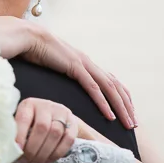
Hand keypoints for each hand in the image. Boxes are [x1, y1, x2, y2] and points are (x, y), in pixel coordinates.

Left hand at [10, 98, 78, 162]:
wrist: (56, 119)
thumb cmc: (33, 126)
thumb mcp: (22, 130)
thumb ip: (15, 146)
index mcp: (28, 105)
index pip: (24, 118)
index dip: (20, 136)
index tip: (16, 151)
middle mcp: (45, 105)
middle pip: (42, 127)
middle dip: (33, 149)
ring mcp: (61, 112)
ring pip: (55, 133)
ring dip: (44, 153)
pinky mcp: (73, 122)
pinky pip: (68, 139)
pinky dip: (57, 153)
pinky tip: (47, 160)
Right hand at [22, 29, 136, 127]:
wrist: (29, 38)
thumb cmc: (39, 54)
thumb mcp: (57, 67)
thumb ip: (65, 75)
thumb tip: (66, 87)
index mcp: (87, 64)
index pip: (111, 82)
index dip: (122, 98)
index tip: (128, 113)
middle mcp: (90, 64)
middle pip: (116, 87)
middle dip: (127, 107)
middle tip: (133, 124)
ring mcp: (84, 65)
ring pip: (109, 89)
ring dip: (120, 107)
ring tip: (127, 123)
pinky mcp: (75, 67)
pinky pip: (93, 88)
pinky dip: (103, 102)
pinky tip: (109, 115)